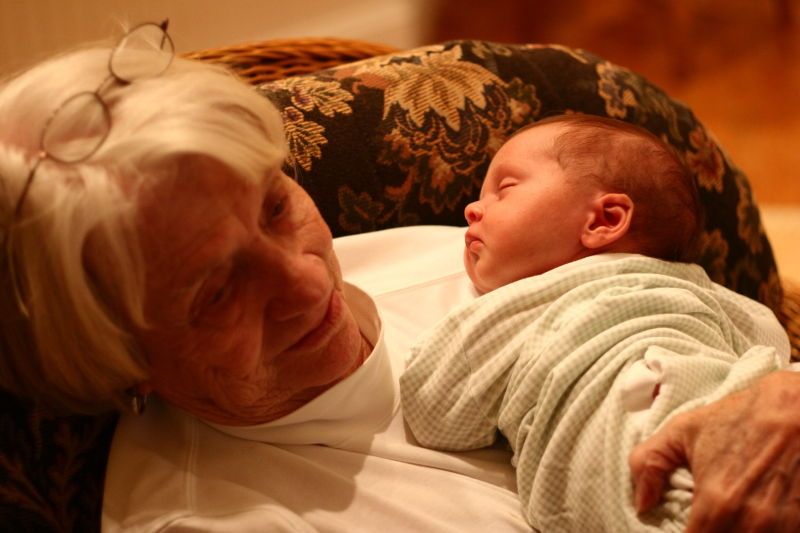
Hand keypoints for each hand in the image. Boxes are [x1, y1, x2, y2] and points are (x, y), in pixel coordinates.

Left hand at [629, 370, 799, 531]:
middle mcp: (751, 522)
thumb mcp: (682, 430)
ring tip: (728, 520)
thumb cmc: (738, 417)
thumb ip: (649, 465)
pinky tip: (755, 521)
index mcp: (717, 503)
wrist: (797, 408)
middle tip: (704, 521)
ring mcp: (783, 527)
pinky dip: (765, 532)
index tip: (685, 526)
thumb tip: (641, 504)